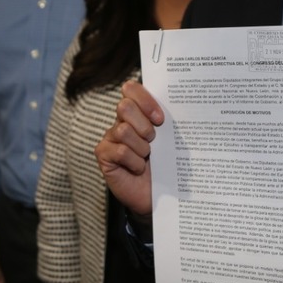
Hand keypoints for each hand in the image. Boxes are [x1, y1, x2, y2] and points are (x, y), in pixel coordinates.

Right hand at [94, 80, 163, 216]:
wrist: (158, 193)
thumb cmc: (164, 164)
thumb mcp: (169, 139)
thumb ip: (167, 121)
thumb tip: (178, 103)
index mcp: (137, 112)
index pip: (131, 89)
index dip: (145, 100)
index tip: (160, 119)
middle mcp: (121, 121)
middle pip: (124, 106)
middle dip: (144, 126)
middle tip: (153, 140)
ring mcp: (110, 137)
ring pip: (122, 130)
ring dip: (141, 147)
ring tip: (146, 157)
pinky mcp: (103, 154)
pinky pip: (119, 151)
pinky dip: (134, 162)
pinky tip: (138, 169)